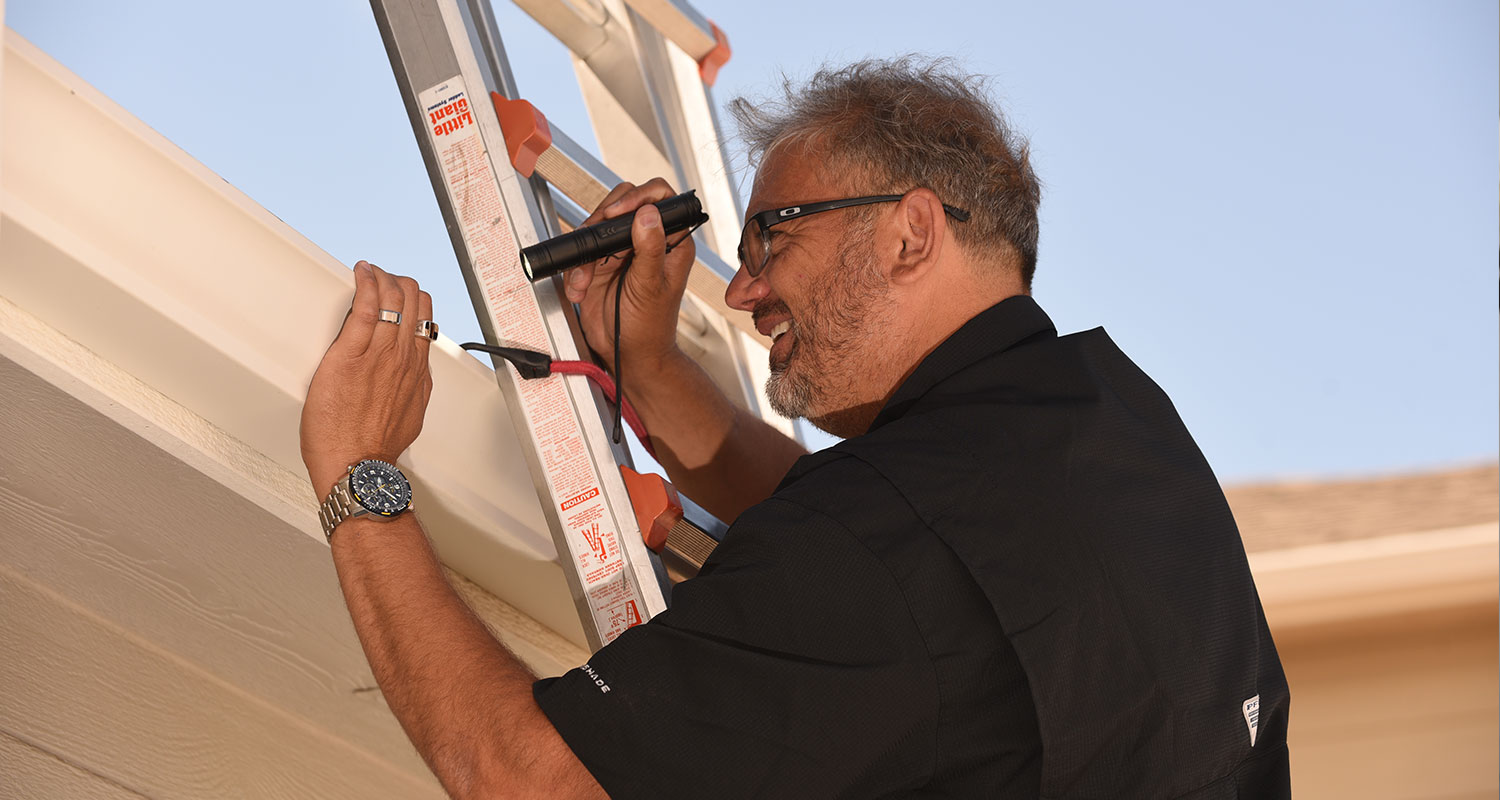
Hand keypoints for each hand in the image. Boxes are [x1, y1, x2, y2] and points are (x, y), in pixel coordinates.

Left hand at [300, 261, 433, 495]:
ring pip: (393, 297)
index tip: (399, 293)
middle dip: (398, 281)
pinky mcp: (351, 354)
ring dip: (381, 277)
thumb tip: (413, 375)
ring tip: (369, 272)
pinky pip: (365, 306)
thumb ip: (413, 387)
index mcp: (416, 370)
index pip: (425, 318)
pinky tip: (361, 272)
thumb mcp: (410, 413)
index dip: (413, 298)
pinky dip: (365, 282)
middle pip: (414, 300)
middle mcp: (403, 357)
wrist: (357, 466)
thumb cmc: (374, 447)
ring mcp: (379, 354)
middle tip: (381, 279)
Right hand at [562, 178, 695, 381]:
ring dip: (586, 249)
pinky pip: (582, 250)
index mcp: (672, 241)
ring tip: (585, 279)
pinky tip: (580, 289)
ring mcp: (622, 250)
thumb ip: (650, 249)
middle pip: (624, 202)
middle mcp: (647, 240)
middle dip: (603, 220)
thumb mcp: (650, 287)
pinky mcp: (600, 263)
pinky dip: (575, 268)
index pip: (661, 198)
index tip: (618, 212)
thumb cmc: (650, 327)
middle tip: (595, 238)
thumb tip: (648, 214)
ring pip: (598, 224)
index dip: (639, 196)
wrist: (627, 354)